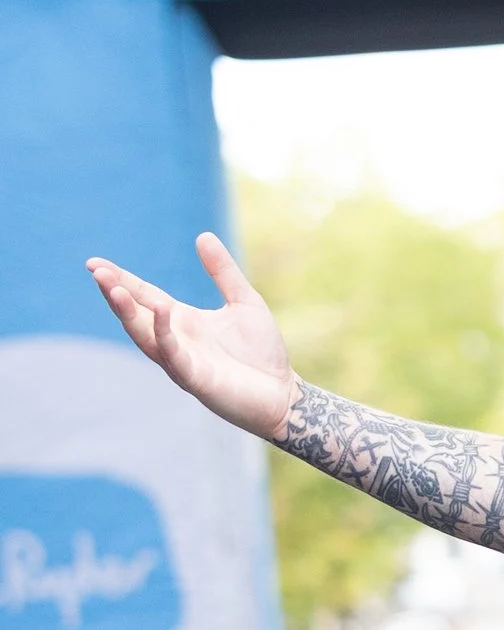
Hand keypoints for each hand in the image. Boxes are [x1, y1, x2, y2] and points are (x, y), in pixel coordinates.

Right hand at [87, 233, 294, 442]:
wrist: (283, 394)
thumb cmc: (262, 352)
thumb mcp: (244, 301)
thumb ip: (223, 271)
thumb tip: (202, 235)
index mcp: (183, 321)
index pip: (145, 296)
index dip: (120, 280)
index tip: (94, 263)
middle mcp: (175, 340)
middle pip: (136, 315)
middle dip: (115, 294)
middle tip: (96, 271)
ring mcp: (182, 361)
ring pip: (145, 336)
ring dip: (128, 314)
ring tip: (113, 288)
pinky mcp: (195, 379)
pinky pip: (174, 355)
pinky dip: (164, 334)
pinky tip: (161, 311)